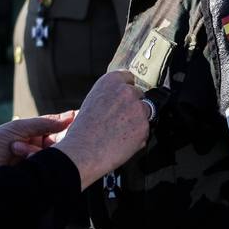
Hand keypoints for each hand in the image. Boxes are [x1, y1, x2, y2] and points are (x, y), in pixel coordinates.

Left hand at [0, 114, 70, 174]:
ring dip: (36, 152)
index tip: (78, 117)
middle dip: (54, 140)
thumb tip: (69, 117)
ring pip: (51, 157)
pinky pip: (44, 170)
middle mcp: (34, 150)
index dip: (65, 124)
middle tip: (39, 140)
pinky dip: (35, 162)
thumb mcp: (15, 129)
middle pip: (56, 143)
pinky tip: (24, 160)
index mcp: (29, 136)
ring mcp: (33, 165)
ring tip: (15, 151)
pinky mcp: (32, 179)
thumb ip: (43, 123)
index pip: (54, 129)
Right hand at [51, 70, 151, 188]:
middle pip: (139, 95)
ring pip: (145, 112)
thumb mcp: (92, 101)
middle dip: (133, 106)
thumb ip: (110, 95)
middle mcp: (127, 91)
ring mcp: (138, 108)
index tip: (124, 97)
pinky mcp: (144, 126)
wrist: (83, 151)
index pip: (129, 77)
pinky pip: (145, 130)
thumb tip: (120, 100)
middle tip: (120, 119)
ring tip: (120, 132)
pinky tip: (123, 141)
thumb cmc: (82, 130)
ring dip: (138, 120)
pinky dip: (138, 136)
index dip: (127, 89)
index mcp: (111, 81)